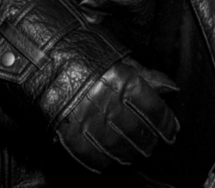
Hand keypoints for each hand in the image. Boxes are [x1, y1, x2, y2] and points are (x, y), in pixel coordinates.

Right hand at [55, 56, 178, 171]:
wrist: (42, 56)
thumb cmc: (82, 51)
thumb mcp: (117, 57)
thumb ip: (146, 75)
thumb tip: (172, 88)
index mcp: (122, 81)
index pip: (154, 111)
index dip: (166, 123)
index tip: (171, 130)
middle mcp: (108, 103)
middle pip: (139, 134)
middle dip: (150, 141)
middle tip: (152, 143)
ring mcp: (88, 122)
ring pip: (120, 150)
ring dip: (131, 154)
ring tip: (134, 153)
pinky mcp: (70, 135)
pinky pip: (94, 158)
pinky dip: (105, 162)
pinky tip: (110, 159)